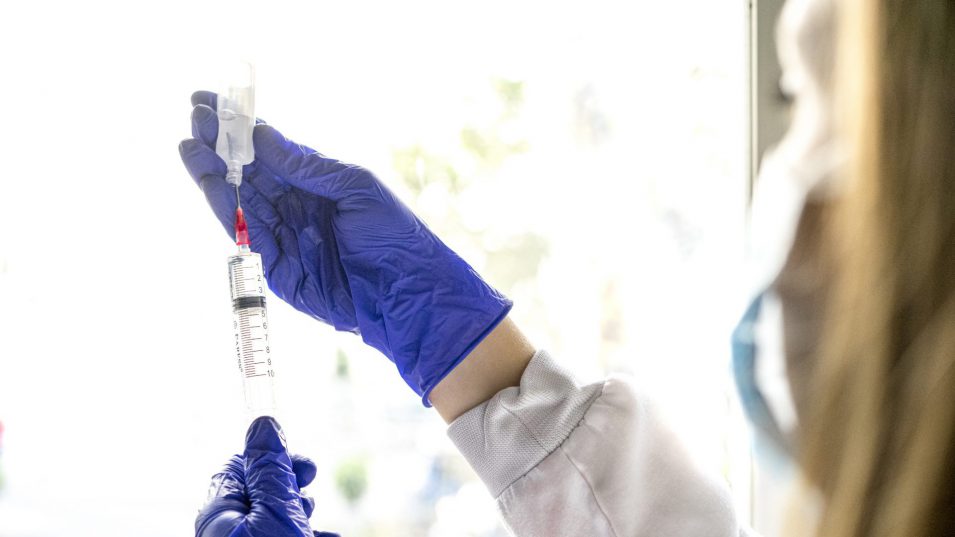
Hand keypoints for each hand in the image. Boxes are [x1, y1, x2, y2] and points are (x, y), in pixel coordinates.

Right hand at [179, 92, 511, 403]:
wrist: (408, 288)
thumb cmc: (394, 233)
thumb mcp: (354, 187)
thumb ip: (306, 165)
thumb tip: (261, 133)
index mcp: (318, 186)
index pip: (271, 152)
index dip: (241, 129)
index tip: (212, 102)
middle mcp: (297, 209)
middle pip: (249, 174)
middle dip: (220, 145)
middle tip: (195, 116)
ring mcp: (285, 238)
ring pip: (239, 202)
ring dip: (213, 173)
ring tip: (190, 145)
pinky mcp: (278, 269)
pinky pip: (245, 234)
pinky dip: (224, 207)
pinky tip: (209, 180)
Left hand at [196, 417, 338, 536]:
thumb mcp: (275, 508)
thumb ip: (269, 468)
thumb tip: (262, 423)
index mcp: (219, 514)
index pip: (240, 466)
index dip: (274, 460)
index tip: (302, 468)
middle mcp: (227, 530)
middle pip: (260, 490)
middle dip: (291, 487)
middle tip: (310, 495)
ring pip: (274, 515)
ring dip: (300, 512)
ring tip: (311, 524)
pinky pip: (283, 534)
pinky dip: (305, 532)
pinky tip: (325, 535)